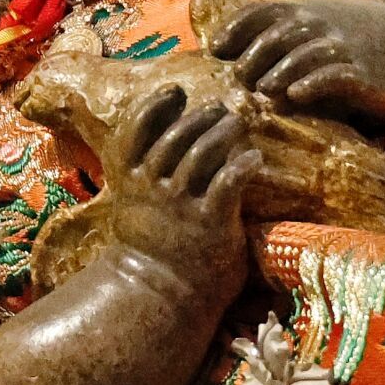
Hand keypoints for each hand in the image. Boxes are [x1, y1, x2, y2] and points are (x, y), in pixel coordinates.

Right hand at [103, 85, 260, 281]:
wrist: (160, 293)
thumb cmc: (152, 245)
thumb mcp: (133, 204)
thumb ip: (142, 172)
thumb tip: (163, 136)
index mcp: (129, 179)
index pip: (137, 128)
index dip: (156, 104)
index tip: (176, 90)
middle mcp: (152, 188)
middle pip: (176, 134)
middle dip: (201, 115)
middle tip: (221, 109)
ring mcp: (180, 205)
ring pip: (202, 151)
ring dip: (224, 131)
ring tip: (238, 125)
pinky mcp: (210, 221)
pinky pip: (228, 180)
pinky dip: (243, 164)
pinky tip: (255, 159)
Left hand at [212, 0, 384, 121]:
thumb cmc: (371, 42)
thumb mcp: (330, 25)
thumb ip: (293, 37)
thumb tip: (247, 58)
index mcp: (309, 12)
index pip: (260, 14)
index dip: (234, 30)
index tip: (214, 50)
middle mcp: (321, 26)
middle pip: (272, 37)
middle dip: (249, 57)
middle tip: (232, 80)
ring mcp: (341, 49)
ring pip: (297, 57)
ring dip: (273, 72)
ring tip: (259, 91)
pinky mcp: (362, 75)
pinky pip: (331, 78)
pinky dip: (310, 85)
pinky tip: (293, 96)